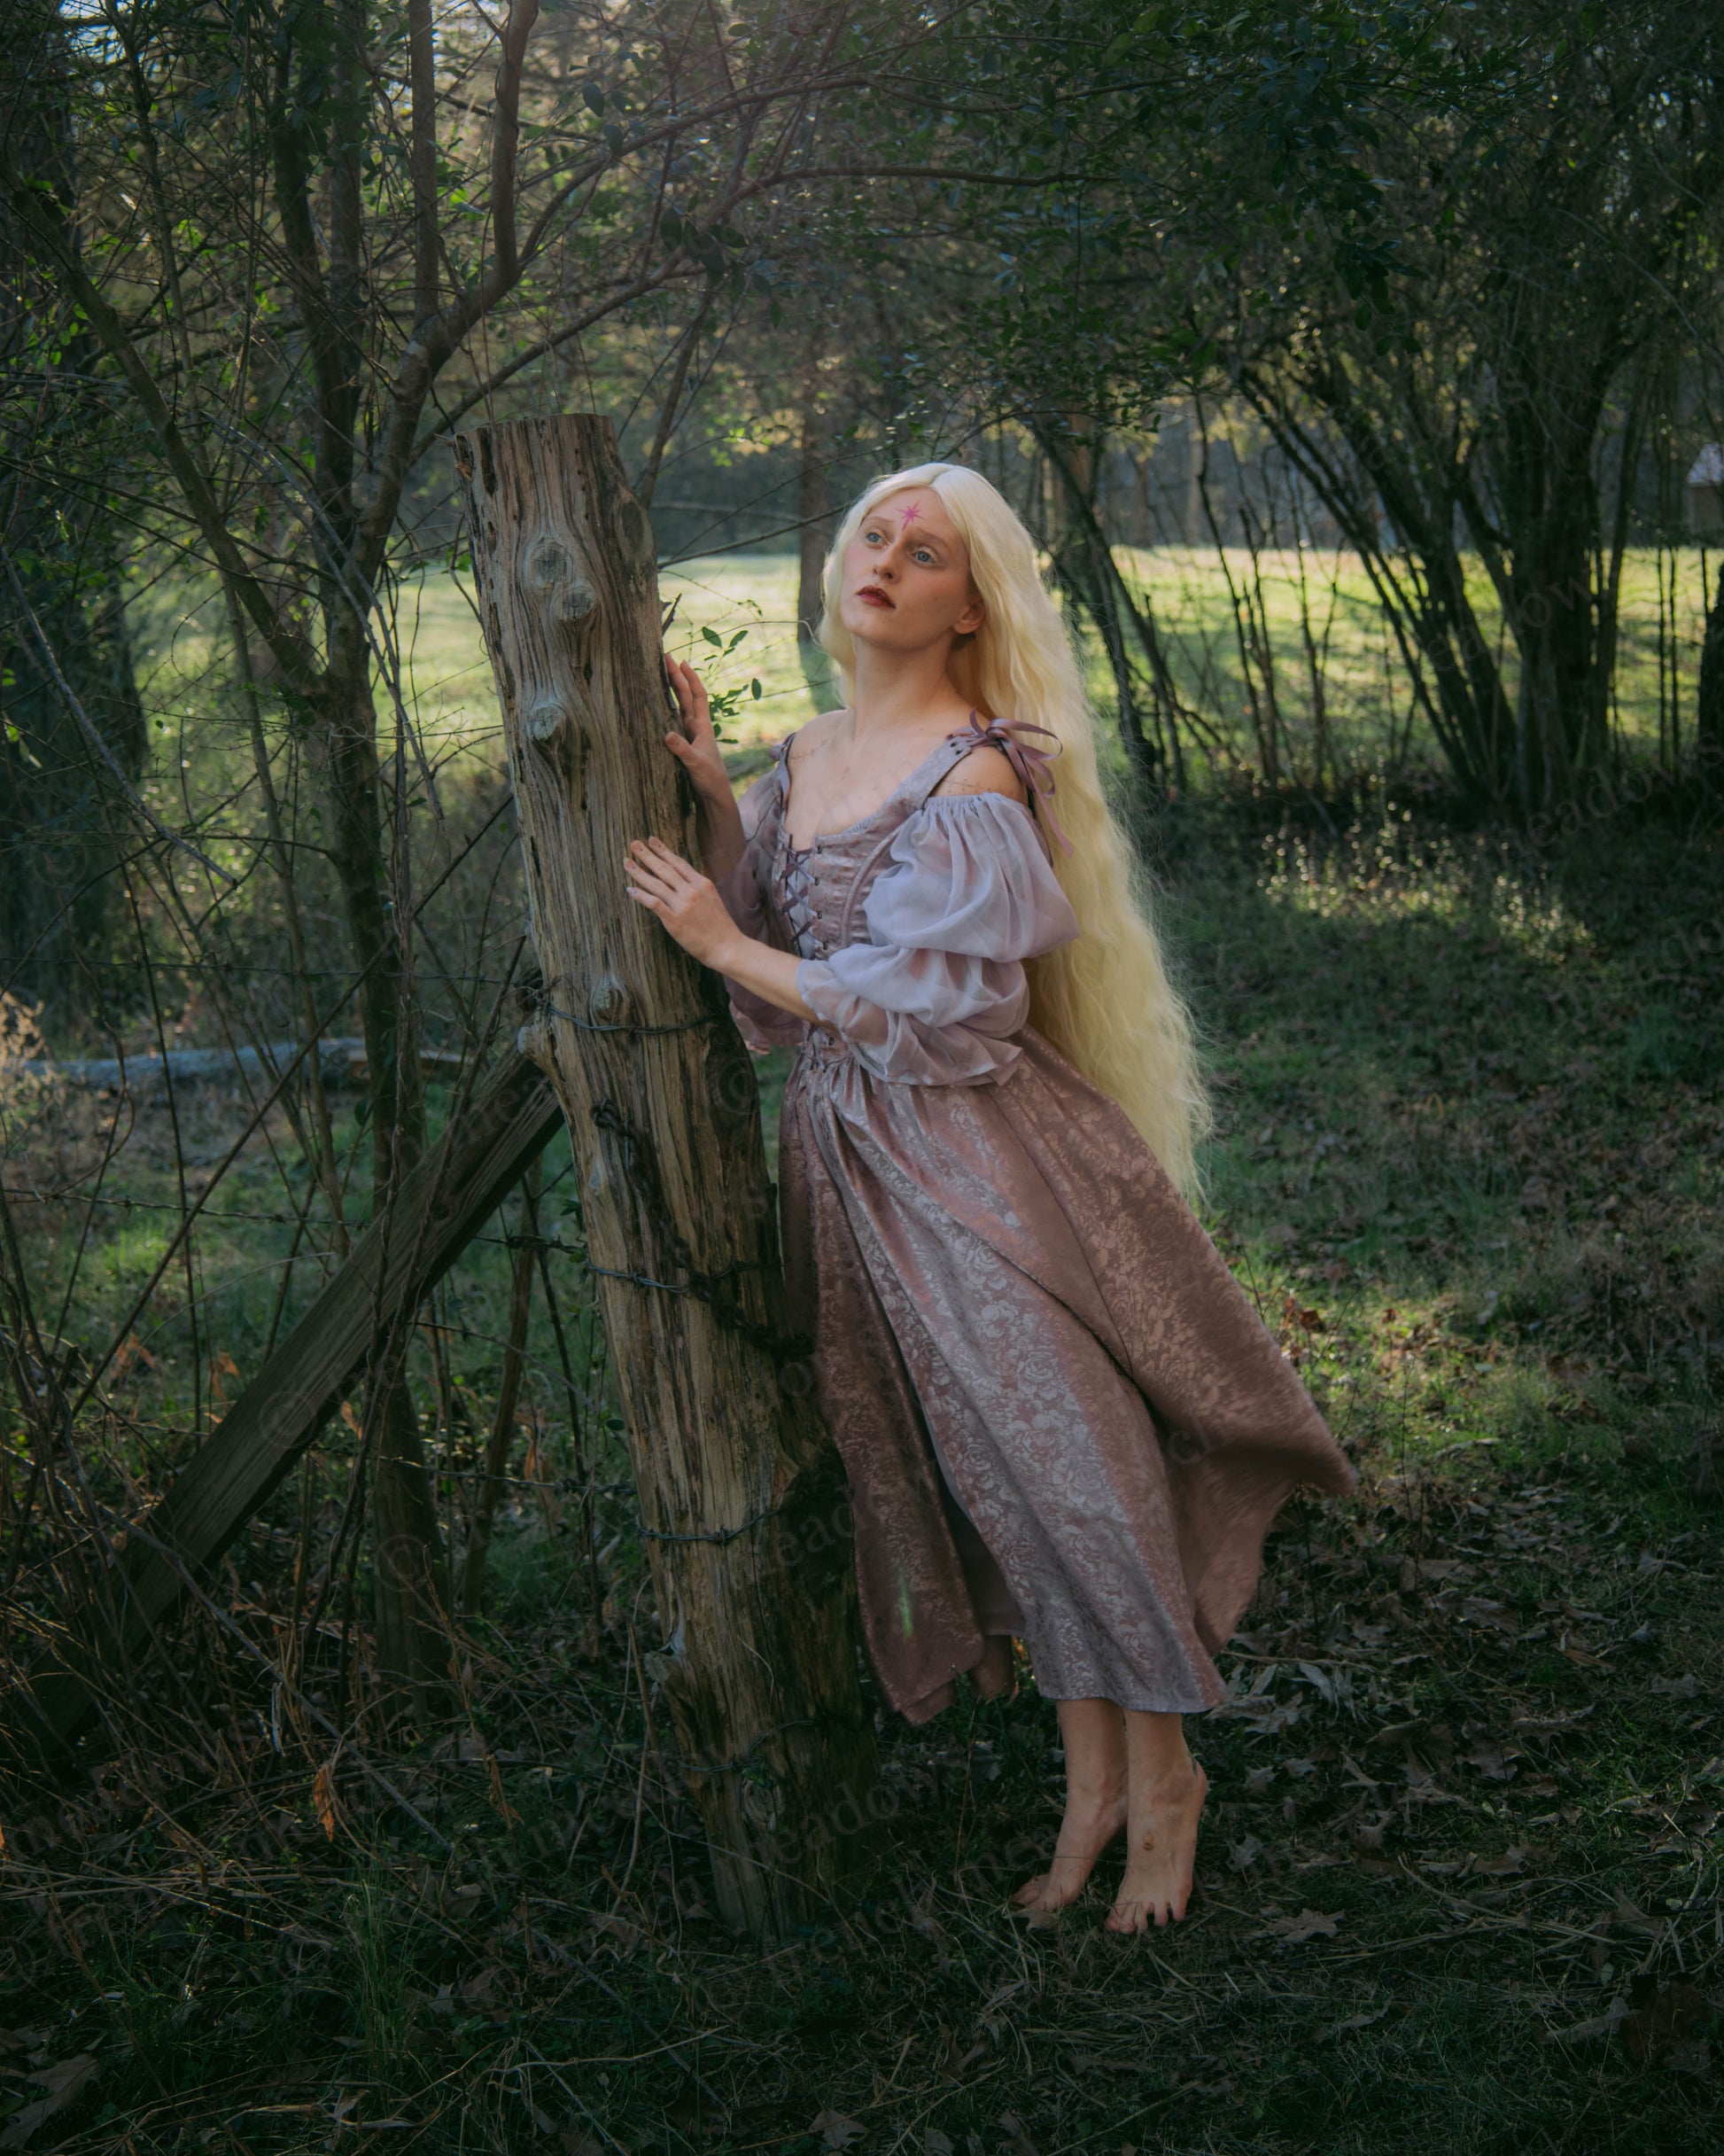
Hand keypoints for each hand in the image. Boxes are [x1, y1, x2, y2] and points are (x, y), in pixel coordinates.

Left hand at [623, 835, 742, 967]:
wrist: (727, 947)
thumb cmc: (721, 927)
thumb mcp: (713, 900)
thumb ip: (698, 889)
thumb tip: (682, 881)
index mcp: (703, 884)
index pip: (679, 863)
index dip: (663, 851)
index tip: (652, 840)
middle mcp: (692, 891)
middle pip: (665, 869)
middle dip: (647, 855)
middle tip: (634, 844)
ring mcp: (682, 905)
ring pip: (656, 884)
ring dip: (639, 872)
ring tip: (627, 863)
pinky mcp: (674, 921)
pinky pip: (653, 903)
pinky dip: (641, 895)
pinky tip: (630, 889)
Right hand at [663, 657, 731, 809]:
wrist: (714, 797)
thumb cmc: (709, 780)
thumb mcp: (695, 763)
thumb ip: (682, 749)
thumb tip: (667, 734)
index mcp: (702, 727)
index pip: (696, 696)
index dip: (690, 678)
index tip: (681, 662)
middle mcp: (696, 728)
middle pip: (685, 696)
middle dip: (676, 677)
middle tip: (665, 658)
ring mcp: (690, 736)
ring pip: (679, 707)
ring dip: (671, 690)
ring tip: (659, 675)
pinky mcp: (683, 746)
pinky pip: (673, 722)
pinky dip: (665, 710)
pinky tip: (657, 706)